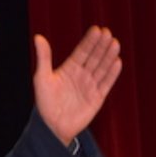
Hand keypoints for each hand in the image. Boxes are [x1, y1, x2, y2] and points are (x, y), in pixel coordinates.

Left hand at [33, 26, 121, 142]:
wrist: (52, 127)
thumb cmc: (44, 103)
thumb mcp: (42, 78)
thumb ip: (44, 58)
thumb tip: (38, 37)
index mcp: (69, 68)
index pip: (82, 51)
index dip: (89, 41)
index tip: (96, 29)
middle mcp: (82, 75)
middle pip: (94, 57)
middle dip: (101, 45)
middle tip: (108, 32)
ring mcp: (90, 86)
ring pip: (102, 68)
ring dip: (108, 56)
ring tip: (115, 43)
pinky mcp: (97, 98)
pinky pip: (106, 83)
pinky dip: (112, 73)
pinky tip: (117, 62)